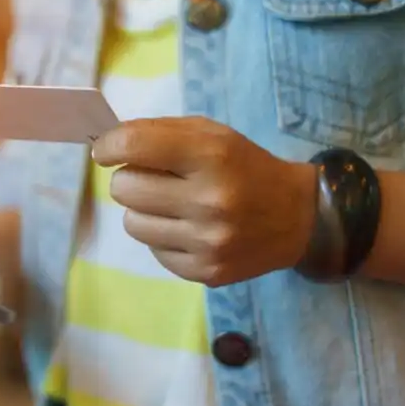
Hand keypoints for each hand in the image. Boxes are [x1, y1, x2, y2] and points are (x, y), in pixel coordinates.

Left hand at [92, 117, 315, 286]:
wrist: (298, 217)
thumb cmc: (245, 167)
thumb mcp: (212, 135)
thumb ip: (159, 133)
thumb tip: (107, 145)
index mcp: (211, 156)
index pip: (134, 146)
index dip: (109, 146)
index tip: (106, 151)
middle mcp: (209, 201)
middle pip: (124, 188)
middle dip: (130, 179)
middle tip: (153, 179)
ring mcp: (207, 242)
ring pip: (132, 223)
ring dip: (143, 210)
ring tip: (171, 205)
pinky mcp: (205, 271)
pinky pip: (153, 250)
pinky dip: (162, 237)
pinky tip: (187, 228)